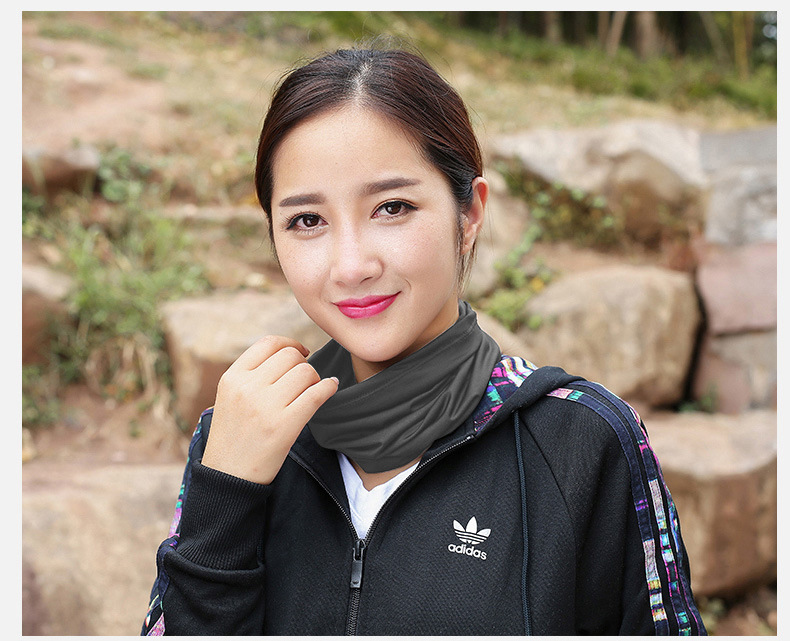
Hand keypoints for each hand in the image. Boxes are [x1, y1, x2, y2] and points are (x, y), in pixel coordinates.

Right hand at [201, 335, 337, 483]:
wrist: (228, 478)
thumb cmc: (234, 437)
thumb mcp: (230, 398)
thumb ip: (252, 375)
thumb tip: (292, 353)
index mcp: (232, 378)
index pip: (268, 343)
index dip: (290, 344)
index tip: (300, 353)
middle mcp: (247, 388)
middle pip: (291, 356)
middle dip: (303, 364)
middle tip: (304, 381)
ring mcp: (266, 406)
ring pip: (306, 372)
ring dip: (315, 379)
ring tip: (310, 392)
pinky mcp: (284, 425)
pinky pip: (317, 394)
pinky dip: (329, 388)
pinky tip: (330, 388)